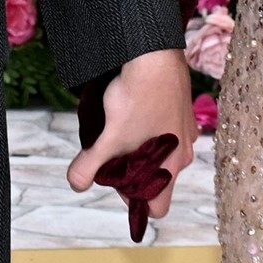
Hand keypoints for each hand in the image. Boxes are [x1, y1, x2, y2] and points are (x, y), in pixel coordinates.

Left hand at [68, 48, 193, 233]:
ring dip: (144, 149)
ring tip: (121, 129)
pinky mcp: (182, 107)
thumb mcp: (108, 137)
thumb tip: (76, 184)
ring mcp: (186, 129)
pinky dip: (152, 126)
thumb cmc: (137, 99)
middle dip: (136, 174)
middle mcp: (184, 152)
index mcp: (171, 167)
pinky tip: (136, 109)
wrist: (155, 55)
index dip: (135, 202)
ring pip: (164, 153)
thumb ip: (90, 165)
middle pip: (159, 179)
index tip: (117, 184)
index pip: (159, 207)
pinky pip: (168, 128)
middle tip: (113, 154)